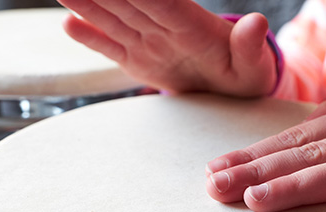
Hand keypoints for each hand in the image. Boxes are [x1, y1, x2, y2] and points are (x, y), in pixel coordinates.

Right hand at [56, 0, 276, 95]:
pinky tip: (68, 25)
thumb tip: (257, 22)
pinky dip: (91, 38)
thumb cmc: (246, 73)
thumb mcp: (254, 65)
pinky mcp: (139, 60)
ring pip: (113, 20)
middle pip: (128, 4)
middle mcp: (164, 29)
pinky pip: (112, 48)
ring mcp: (149, 44)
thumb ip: (250, 45)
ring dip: (87, 5)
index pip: (161, 3)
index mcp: (192, 27)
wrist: (231, 88)